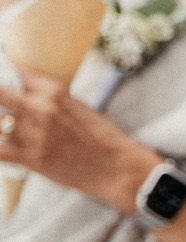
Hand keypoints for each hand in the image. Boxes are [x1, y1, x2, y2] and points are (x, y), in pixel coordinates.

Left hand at [0, 69, 158, 211]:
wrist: (117, 168)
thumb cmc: (102, 138)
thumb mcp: (78, 107)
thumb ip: (49, 100)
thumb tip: (24, 96)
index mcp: (55, 91)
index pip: (15, 74)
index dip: (5, 80)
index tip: (6, 88)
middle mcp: (42, 108)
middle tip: (3, 107)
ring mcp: (35, 133)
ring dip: (0, 128)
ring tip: (6, 132)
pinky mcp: (31, 158)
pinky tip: (2, 149)